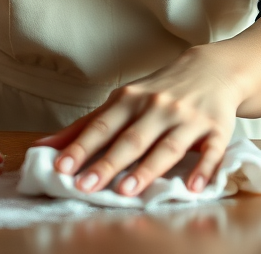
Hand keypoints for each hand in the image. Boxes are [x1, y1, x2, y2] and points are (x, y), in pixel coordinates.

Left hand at [38, 46, 242, 196]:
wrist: (211, 69)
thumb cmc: (158, 91)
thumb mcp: (123, 100)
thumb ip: (87, 125)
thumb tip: (44, 145)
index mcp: (131, 100)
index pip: (102, 126)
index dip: (81, 146)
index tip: (61, 166)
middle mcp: (158, 107)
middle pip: (130, 139)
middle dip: (107, 163)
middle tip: (86, 186)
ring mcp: (188, 119)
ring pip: (166, 146)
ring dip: (146, 169)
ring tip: (126, 191)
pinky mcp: (216, 130)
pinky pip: (211, 151)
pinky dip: (203, 169)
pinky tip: (193, 188)